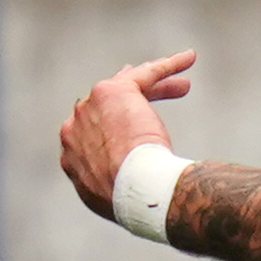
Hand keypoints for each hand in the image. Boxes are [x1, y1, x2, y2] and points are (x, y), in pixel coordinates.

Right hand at [59, 51, 193, 216]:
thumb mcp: (111, 199)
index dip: (114, 130)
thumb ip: (108, 187)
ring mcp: (91, 105)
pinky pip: (144, 73)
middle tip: (154, 105)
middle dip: (132, 105)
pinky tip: (189, 59)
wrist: (135, 190)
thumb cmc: (130, 201)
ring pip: (128, 87)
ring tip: (183, 87)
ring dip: (156, 86)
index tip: (132, 132)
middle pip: (107, 108)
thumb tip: (123, 196)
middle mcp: (75, 126)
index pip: (92, 133)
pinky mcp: (114, 91)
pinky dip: (167, 66)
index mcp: (71, 156)